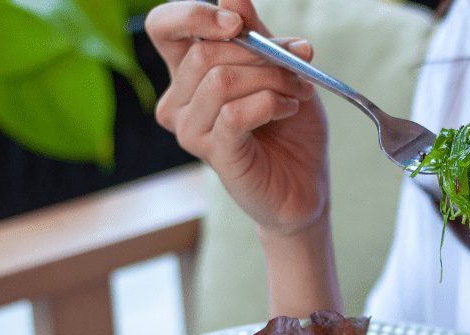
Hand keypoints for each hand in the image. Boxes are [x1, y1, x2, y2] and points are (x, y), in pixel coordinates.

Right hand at [146, 0, 330, 237]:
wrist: (306, 182)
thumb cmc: (290, 128)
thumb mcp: (279, 69)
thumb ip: (257, 34)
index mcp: (188, 72)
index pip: (163, 26)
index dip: (194, 14)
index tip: (239, 22)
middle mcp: (180, 100)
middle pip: (204, 52)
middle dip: (260, 52)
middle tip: (298, 64)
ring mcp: (191, 129)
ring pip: (221, 79)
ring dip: (271, 78)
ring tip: (296, 92)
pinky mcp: (213, 153)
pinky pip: (235, 112)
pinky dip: (270, 103)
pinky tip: (288, 109)